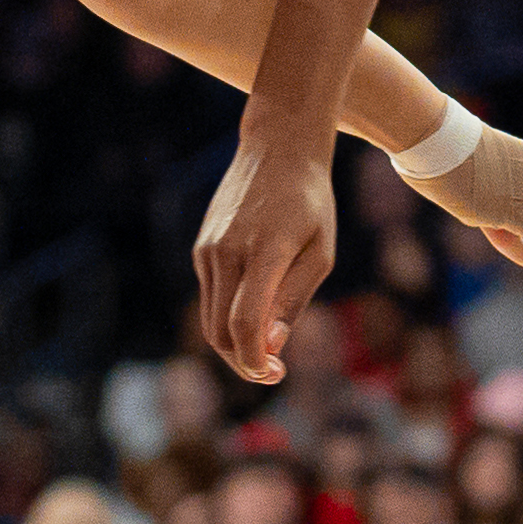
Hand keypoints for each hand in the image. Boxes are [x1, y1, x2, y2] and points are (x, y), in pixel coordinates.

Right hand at [187, 133, 337, 389]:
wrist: (279, 149)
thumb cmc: (311, 203)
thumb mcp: (321, 253)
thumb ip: (293, 301)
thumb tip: (268, 347)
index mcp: (264, 251)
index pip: (244, 322)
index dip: (253, 360)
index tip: (273, 374)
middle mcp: (227, 251)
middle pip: (220, 331)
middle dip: (243, 361)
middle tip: (273, 371)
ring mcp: (208, 249)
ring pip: (210, 319)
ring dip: (234, 344)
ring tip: (266, 351)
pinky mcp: (202, 248)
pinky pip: (211, 297)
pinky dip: (228, 317)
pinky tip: (256, 314)